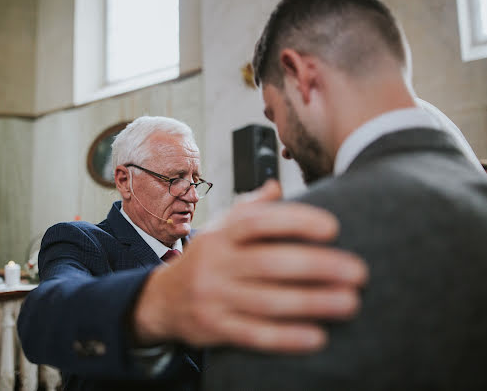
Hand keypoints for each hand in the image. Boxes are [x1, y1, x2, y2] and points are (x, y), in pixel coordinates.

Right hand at [132, 180, 367, 352]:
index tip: (333, 228)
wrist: (163, 300)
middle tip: (358, 272)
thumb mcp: (219, 228)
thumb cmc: (205, 259)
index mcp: (221, 234)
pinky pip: (255, 334)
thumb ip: (249, 209)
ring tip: (350, 302)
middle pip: (270, 262)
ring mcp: (214, 297)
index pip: (259, 222)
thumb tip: (277, 184)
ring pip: (267, 301)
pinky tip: (318, 336)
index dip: (296, 222)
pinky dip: (288, 337)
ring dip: (313, 302)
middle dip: (318, 266)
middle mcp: (216, 263)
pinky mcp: (215, 328)